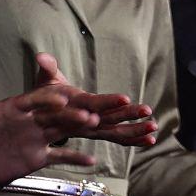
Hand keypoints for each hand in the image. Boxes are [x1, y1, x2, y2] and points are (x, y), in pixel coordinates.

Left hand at [0, 54, 156, 184]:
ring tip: (100, 126)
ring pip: (64, 131)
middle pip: (58, 114)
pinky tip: (93, 160)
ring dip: (80, 129)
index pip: (38, 99)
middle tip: (98, 111)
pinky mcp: (36, 157)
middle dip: (76, 112)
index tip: (66, 95)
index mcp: (17, 106)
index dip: (52, 97)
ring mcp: (36, 138)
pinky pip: (59, 156)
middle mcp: (32, 120)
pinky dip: (74, 158)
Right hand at [33, 52, 156, 146]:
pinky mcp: (98, 132)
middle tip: (146, 110)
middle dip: (128, 115)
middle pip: (108, 118)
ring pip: (116, 132)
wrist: (42, 118)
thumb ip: (47, 67)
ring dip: (136, 130)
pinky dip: (134, 140)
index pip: (92, 103)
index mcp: (73, 104)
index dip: (108, 101)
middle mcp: (83, 120)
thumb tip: (41, 56)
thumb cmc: (45, 95)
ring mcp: (92, 128)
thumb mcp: (44, 79)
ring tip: (154, 126)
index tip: (125, 98)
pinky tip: (151, 139)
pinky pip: (117, 138)